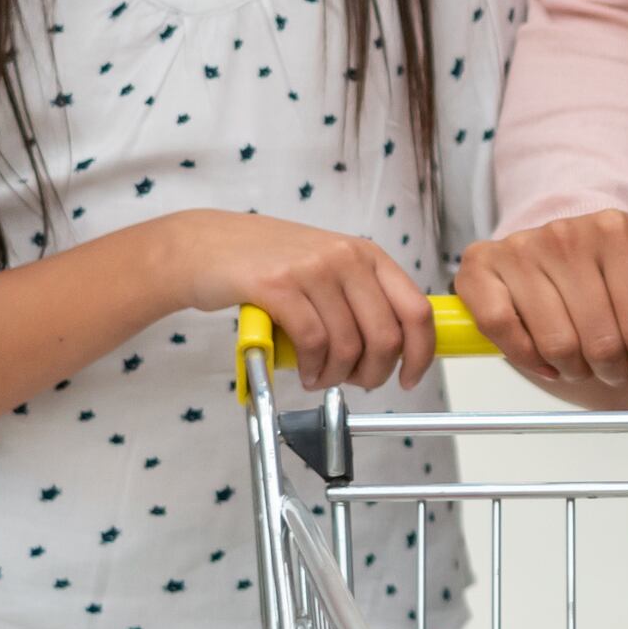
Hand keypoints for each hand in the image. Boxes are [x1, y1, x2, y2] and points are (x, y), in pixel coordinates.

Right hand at [165, 211, 437, 392]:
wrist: (207, 245)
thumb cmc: (268, 262)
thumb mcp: (328, 266)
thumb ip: (361, 297)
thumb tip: (394, 348)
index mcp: (368, 255)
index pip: (416, 310)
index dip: (421, 353)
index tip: (410, 378)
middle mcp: (347, 257)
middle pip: (385, 336)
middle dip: (373, 373)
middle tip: (354, 383)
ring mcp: (312, 269)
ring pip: (347, 345)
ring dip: (335, 376)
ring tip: (319, 378)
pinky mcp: (277, 286)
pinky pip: (312, 343)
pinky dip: (311, 368)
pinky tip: (303, 372)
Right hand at [456, 215, 627, 463]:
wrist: (562, 264)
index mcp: (626, 231)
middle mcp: (571, 230)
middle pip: (601, 341)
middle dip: (615, 368)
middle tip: (616, 365)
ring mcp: (523, 247)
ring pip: (556, 344)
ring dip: (574, 368)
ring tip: (584, 359)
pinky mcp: (479, 269)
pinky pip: (502, 331)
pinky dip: (529, 357)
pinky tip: (545, 355)